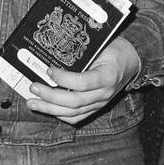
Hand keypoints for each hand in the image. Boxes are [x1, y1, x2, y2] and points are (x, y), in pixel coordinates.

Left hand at [21, 37, 141, 124]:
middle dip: (50, 96)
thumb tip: (54, 55)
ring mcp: (100, 103)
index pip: (83, 83)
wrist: (131, 61)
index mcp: (108, 76)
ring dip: (49, 109)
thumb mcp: (102, 47)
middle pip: (74, 102)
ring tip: (32, 102)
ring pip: (73, 113)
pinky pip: (76, 117)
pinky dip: (59, 115)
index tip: (49, 70)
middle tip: (34, 87)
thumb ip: (82, 54)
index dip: (63, 78)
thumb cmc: (114, 51)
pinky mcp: (96, 108)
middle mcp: (105, 93)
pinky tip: (46, 108)